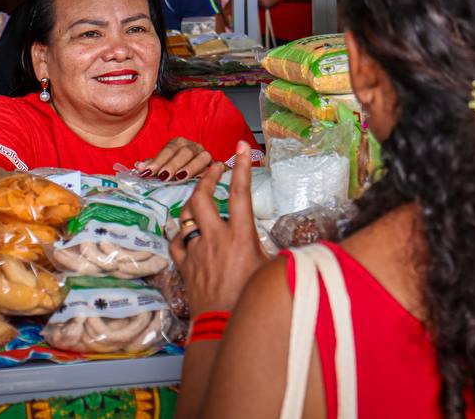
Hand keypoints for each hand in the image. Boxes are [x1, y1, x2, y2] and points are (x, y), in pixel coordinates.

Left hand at [136, 137, 212, 180]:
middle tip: (163, 176)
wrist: (200, 175)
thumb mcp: (163, 167)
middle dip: (173, 164)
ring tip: (179, 178)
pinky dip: (211, 172)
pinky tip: (202, 180)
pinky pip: (217, 167)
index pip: (168, 149)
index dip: (158, 161)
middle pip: (185, 152)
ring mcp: (207, 156)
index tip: (148, 172)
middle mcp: (194, 147)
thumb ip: (152, 166)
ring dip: (190, 168)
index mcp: (179, 144)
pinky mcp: (218, 166)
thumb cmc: (177, 172)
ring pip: (202, 157)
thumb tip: (139, 166)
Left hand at [170, 142, 271, 314]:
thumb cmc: (249, 301)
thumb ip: (278, 252)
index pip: (241, 193)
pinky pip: (177, 240)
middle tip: (215, 167)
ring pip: (186, 215)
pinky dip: (181, 231)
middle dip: (208, 177)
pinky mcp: (184, 264)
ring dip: (194, 201)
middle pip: (202, 196)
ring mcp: (196, 250)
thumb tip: (298, 247)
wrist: (221, 326)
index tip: (241, 148)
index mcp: (241, 236)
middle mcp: (215, 238)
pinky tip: (186, 229)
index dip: (241, 167)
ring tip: (202, 194)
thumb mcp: (271, 271)